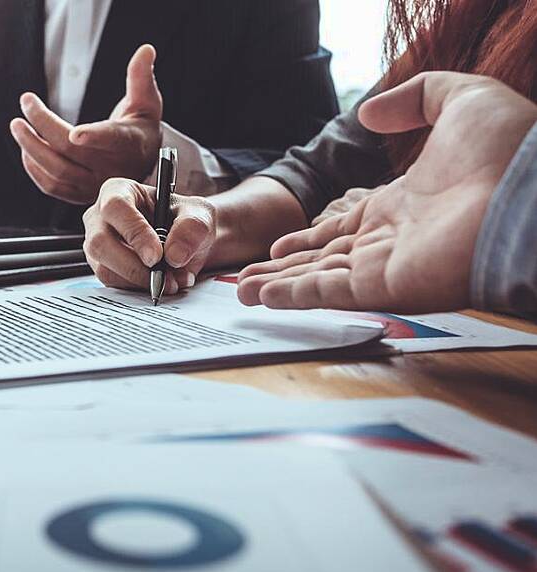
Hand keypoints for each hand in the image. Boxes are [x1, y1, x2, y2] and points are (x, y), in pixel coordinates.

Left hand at [9, 44, 162, 204]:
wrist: (140, 165)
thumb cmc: (140, 129)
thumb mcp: (146, 102)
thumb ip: (141, 77)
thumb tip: (145, 49)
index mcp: (129, 143)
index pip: (111, 139)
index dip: (93, 137)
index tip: (75, 132)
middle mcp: (111, 169)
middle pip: (71, 151)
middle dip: (43, 125)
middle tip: (26, 104)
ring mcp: (94, 185)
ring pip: (56, 171)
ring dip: (31, 148)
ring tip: (17, 126)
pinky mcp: (79, 195)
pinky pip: (51, 186)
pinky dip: (33, 167)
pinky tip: (26, 148)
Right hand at [83, 178, 215, 291]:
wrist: (185, 242)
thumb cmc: (185, 219)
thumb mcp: (199, 215)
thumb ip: (192, 228)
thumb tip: (174, 255)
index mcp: (118, 191)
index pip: (115, 207)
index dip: (134, 232)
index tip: (156, 256)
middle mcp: (100, 217)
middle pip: (100, 242)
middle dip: (132, 265)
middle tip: (162, 277)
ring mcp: (97, 244)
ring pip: (104, 268)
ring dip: (139, 280)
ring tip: (170, 281)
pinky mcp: (103, 267)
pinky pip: (113, 283)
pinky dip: (139, 288)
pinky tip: (160, 282)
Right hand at [238, 72, 536, 312]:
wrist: (533, 192)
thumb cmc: (510, 150)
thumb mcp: (462, 100)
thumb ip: (414, 99)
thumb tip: (369, 112)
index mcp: (404, 205)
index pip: (344, 227)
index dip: (309, 238)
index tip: (280, 246)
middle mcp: (391, 241)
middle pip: (323, 259)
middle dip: (282, 269)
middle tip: (245, 278)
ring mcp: (388, 266)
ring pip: (318, 279)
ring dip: (278, 285)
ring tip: (240, 290)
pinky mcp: (387, 287)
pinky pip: (330, 293)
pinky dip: (294, 296)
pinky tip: (263, 296)